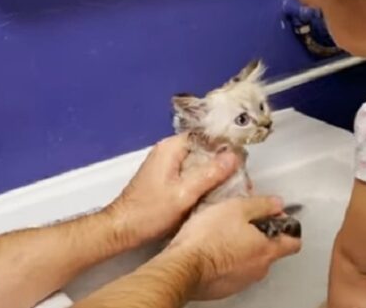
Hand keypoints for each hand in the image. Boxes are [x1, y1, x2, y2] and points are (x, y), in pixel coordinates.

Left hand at [104, 134, 237, 247]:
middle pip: (205, 148)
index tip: (244, 159)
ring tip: (236, 186)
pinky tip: (218, 194)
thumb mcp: (184, 194)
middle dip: (224, 161)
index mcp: (172, 148)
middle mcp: (170, 151)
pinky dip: (206, 181)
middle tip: (243, 177)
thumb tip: (236, 155)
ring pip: (200, 162)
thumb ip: (210, 173)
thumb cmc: (149, 212)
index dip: (227, 145)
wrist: (121, 231)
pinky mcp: (169, 179)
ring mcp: (168, 165)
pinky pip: (194, 173)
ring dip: (217, 173)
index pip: (206, 135)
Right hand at [164, 195, 301, 299]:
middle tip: (244, 221)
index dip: (288, 227)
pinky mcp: (225, 288)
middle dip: (261, 234)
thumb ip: (262, 205)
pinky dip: (228, 260)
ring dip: (243, 247)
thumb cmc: (208, 238)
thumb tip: (277, 203)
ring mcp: (242, 281)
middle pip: (271, 250)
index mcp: (267, 249)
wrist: (182, 267)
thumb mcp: (237, 208)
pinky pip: (233, 271)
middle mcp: (258, 269)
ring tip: (224, 233)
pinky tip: (214, 248)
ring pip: (251, 261)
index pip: (294, 243)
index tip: (275, 218)